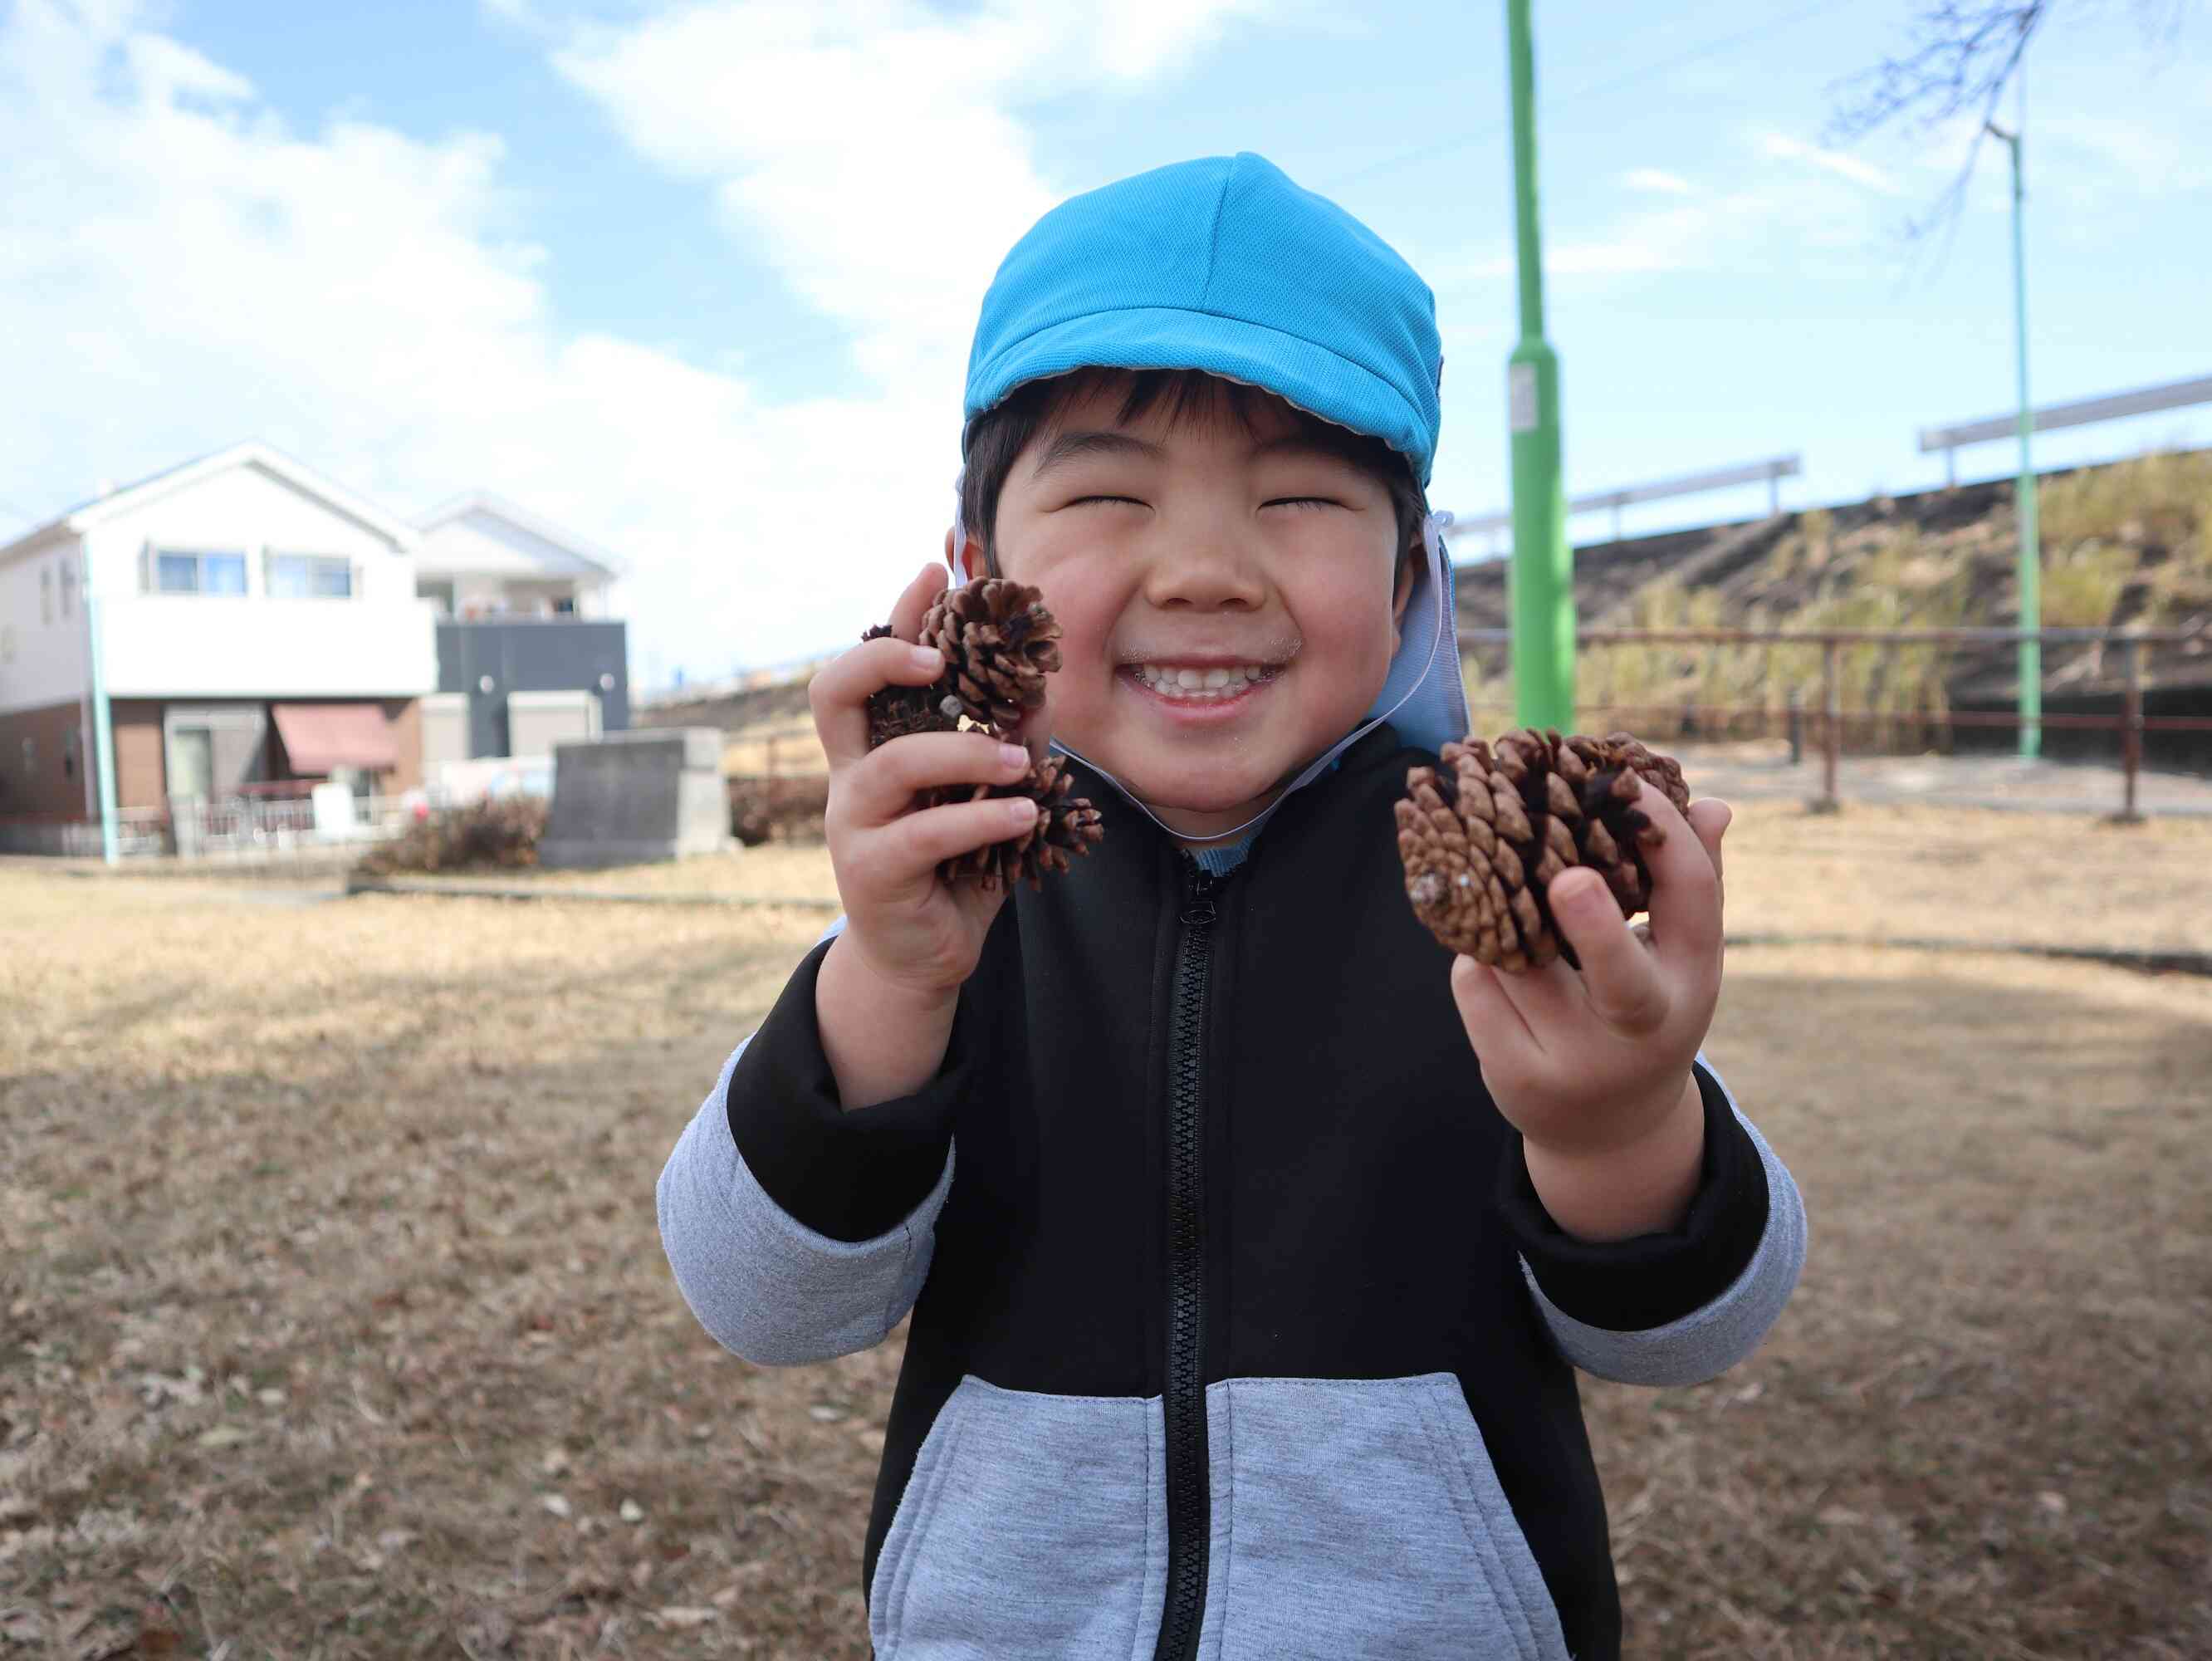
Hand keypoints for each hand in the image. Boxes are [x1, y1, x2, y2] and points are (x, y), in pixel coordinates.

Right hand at [814, 562, 1045, 1002]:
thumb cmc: (954, 868)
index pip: (867, 665)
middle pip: (833, 692)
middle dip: (884, 658)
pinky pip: (926, 834)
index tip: (936, 570)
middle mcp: (851, 776)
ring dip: (964, 753)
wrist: (921, 958)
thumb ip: (1004, 742)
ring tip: (1020, 761)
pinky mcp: (872, 872)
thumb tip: (1041, 683)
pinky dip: (981, 818)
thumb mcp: (985, 797)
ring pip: (894, 765)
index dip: (896, 616)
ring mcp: (853, 823)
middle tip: (942, 658)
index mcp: (874, 747)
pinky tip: (1025, 812)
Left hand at [1450, 782, 1730, 1170]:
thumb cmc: (1644, 1009)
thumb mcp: (1678, 959)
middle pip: (1621, 978)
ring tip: (1505, 897)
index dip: (1666, 838)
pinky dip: (1475, 959)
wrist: (1610, 1131)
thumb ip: (1688, 884)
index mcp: (1691, 981)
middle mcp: (1642, 1028)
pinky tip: (1489, 958)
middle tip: (1567, 879)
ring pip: (1521, 964)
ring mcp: (1578, 1061)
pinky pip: (1475, 986)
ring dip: (1504, 919)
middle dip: (1595, 927)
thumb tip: (1708, 804)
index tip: (1629, 784)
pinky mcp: (1517, 1076)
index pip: (1694, 902)